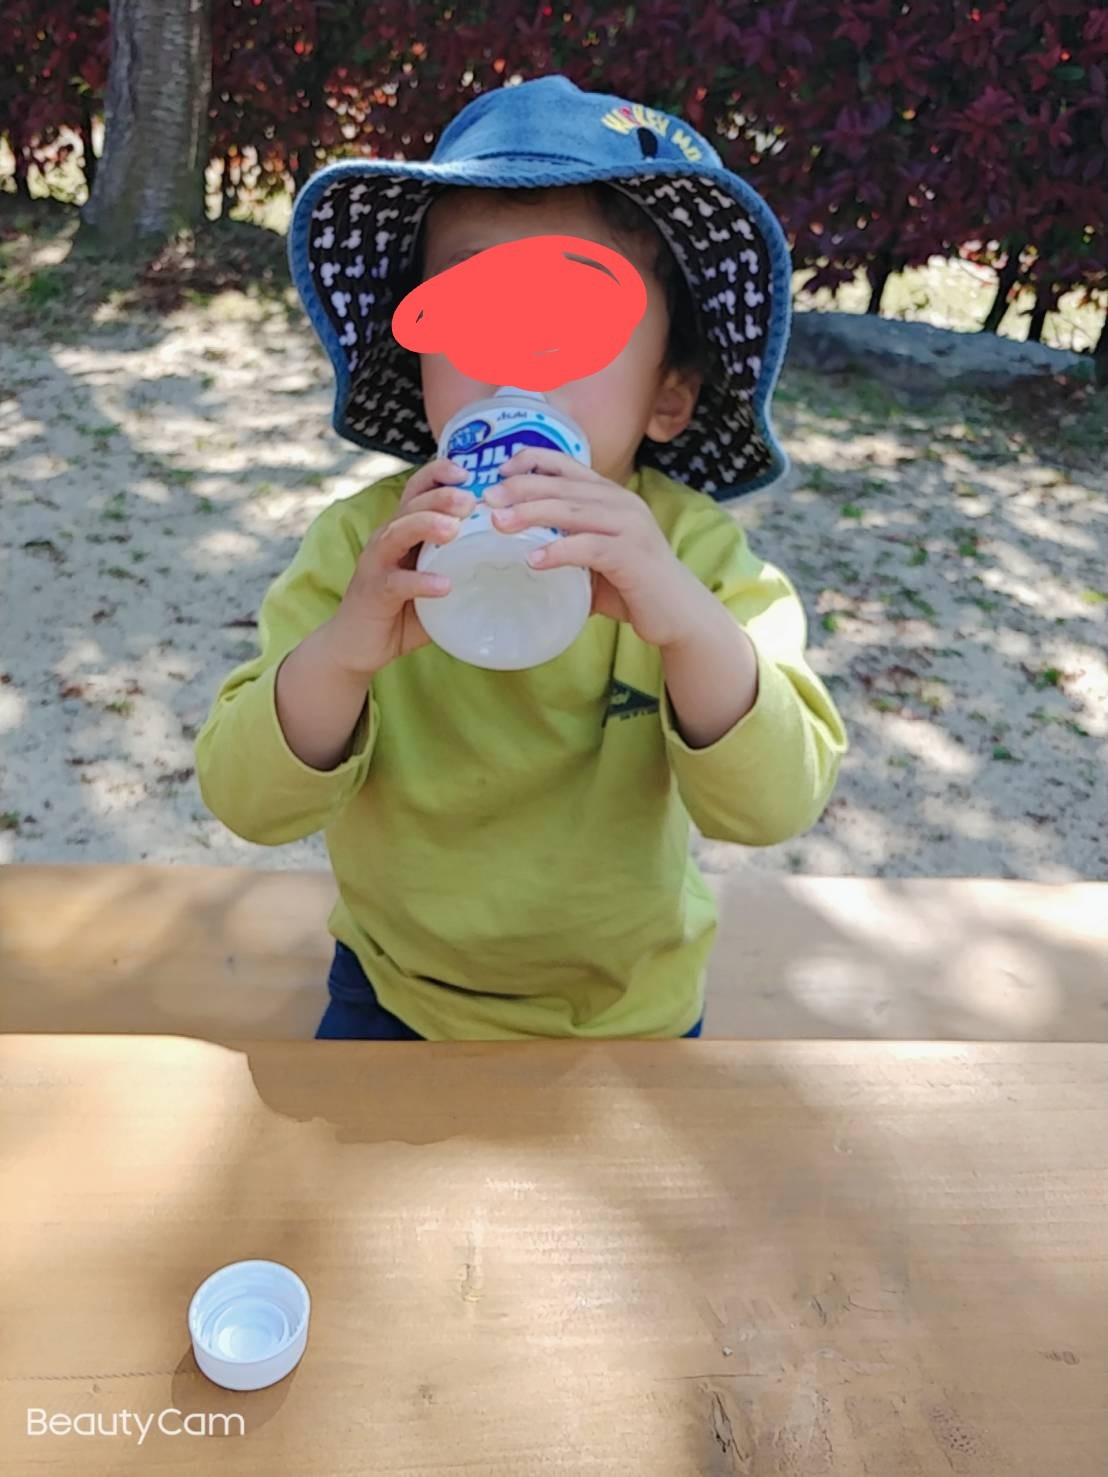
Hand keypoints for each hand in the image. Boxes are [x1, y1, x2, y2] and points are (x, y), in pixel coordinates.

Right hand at [325, 457, 475, 677]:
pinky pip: (397, 583)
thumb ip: (459, 570)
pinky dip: (421, 581)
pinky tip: (444, 585)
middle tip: (470, 501)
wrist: (356, 646)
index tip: (469, 473)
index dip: (438, 474)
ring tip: (453, 529)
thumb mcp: (433, 583)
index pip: (417, 490)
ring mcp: (377, 564)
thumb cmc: (400, 612)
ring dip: (425, 525)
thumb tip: (507, 564)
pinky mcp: (374, 592)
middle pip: (411, 505)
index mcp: (402, 531)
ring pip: (398, 533)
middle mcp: (386, 540)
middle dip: (440, 497)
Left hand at [484, 446, 708, 648]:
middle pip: (563, 486)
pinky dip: (559, 551)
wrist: (678, 613)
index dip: (532, 461)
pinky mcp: (632, 555)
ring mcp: (629, 527)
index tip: (499, 471)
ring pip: (572, 511)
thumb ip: (566, 545)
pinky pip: (589, 548)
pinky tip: (533, 560)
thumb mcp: (596, 555)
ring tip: (500, 523)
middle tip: (486, 499)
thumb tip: (518, 551)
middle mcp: (622, 503)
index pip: (568, 465)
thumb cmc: (632, 585)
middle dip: (520, 488)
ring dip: (532, 514)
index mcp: (611, 496)